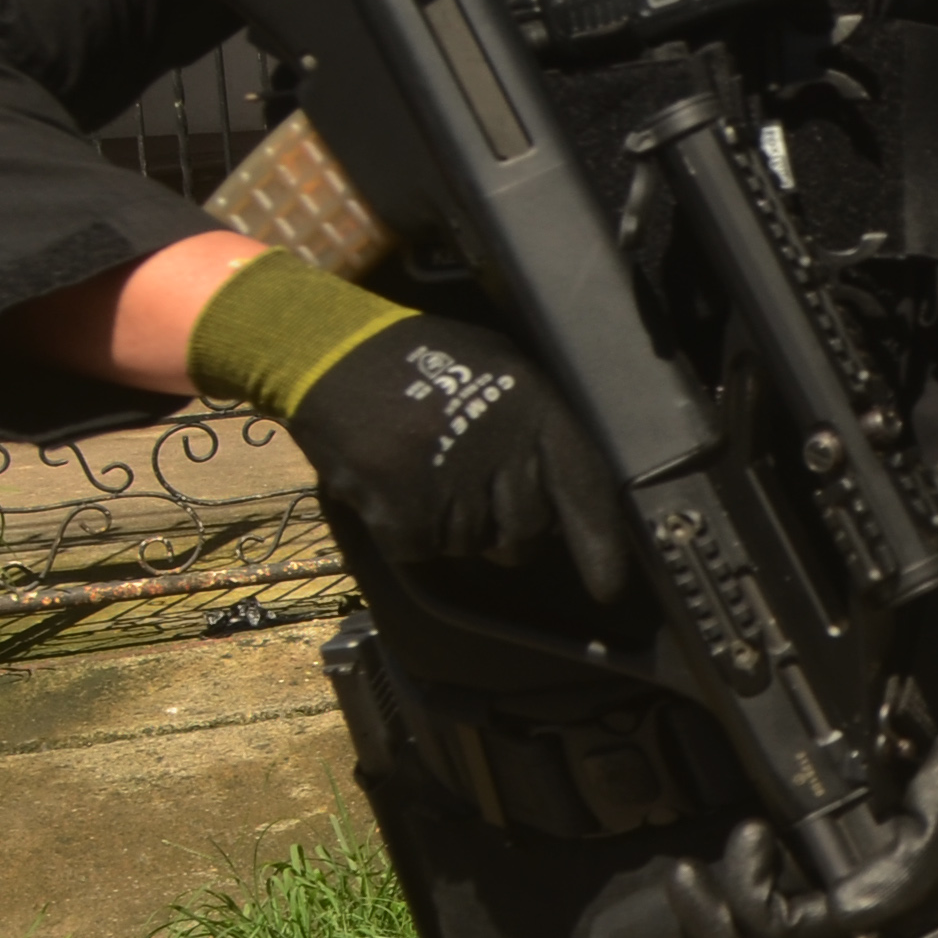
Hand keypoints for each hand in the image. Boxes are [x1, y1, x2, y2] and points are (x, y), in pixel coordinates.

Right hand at [287, 315, 631, 596]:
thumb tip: (562, 493)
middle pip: (527, 533)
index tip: (608, 586)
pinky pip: (421, 549)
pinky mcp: (402, 511)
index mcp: (533, 408)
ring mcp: (450, 485)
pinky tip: (393, 482)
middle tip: (472, 488)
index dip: (598, 541)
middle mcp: (499, 450)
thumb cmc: (420, 360)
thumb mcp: (497, 368)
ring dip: (451, 524)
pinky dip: (407, 529)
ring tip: (425, 469)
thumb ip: (534, 425)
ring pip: (470, 546)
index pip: (582, 485)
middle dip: (507, 530)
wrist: (330, 351)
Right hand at [578, 719, 937, 937]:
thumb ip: (777, 834)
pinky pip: (811, 923)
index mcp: (834, 889)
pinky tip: (754, 840)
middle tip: (681, 879)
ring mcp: (875, 906)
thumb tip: (722, 839)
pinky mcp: (893, 892)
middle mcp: (854, 909)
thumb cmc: (894, 750)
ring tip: (740, 841)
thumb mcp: (812, 791)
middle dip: (704, 936)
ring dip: (732, 903)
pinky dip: (762, 892)